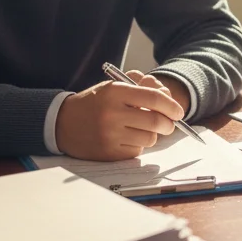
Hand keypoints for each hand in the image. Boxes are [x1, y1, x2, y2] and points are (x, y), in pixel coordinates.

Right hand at [55, 72, 184, 159]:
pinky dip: (137, 145)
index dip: (171, 105)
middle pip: (155, 121)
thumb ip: (141, 87)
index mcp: (115, 92)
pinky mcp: (107, 153)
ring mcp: (109, 135)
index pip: (153, 98)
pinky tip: (126, 139)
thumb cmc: (95, 103)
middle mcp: (112, 113)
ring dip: (152, 135)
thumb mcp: (114, 87)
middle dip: (168, 124)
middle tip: (168, 124)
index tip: (179, 111)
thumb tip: (168, 97)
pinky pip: (136, 150)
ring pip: (149, 138)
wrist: (62, 123)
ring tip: (141, 129)